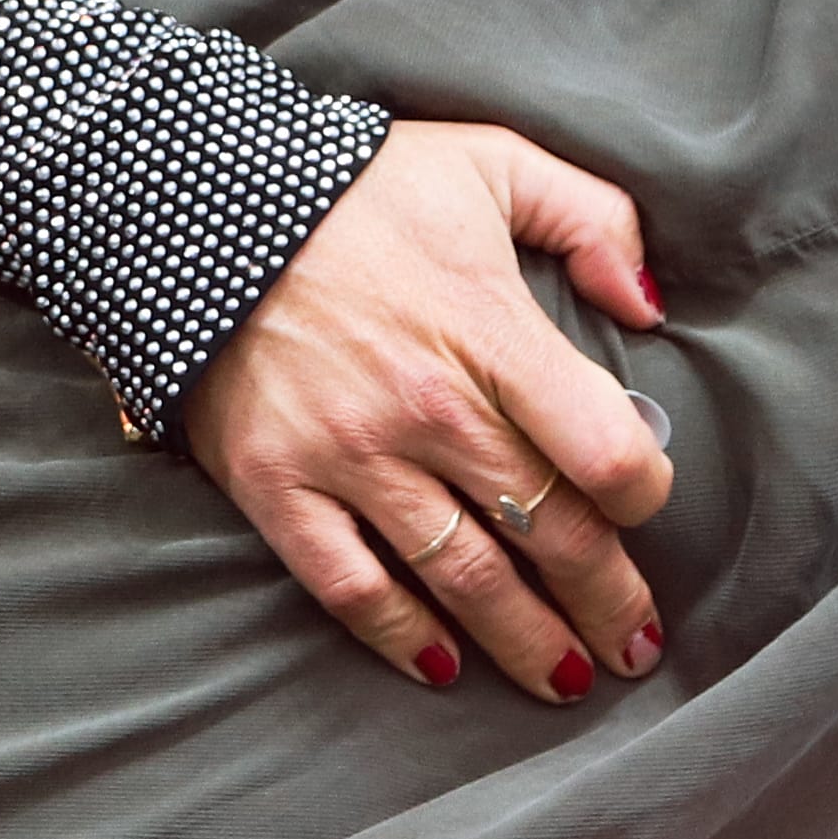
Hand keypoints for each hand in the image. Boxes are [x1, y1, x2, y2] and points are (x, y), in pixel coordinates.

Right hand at [185, 123, 678, 700]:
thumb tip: (649, 305)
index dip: (642, 492)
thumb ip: (592, 218)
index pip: (602, 450)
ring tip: (567, 679)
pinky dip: (400, 637)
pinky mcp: (277, 486)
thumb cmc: (353, 183)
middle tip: (636, 646)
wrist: (188, 195)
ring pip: (464, 578)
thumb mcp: (489, 159)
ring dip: (525, 643)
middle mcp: (428, 409)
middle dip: (605, 601)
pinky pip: (350, 587)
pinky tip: (441, 668)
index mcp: (489, 332)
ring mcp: (349, 457)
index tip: (645, 506)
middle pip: (548, 534)